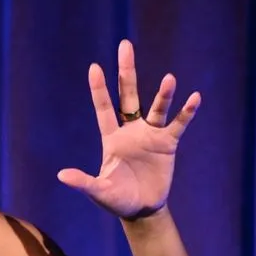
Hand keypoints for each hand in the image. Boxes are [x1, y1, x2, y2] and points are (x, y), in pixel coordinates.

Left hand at [57, 39, 201, 219]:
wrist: (142, 210)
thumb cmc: (117, 199)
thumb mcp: (99, 191)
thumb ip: (83, 182)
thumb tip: (61, 176)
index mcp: (111, 138)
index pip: (104, 108)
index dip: (99, 89)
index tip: (95, 67)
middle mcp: (131, 130)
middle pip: (128, 95)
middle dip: (127, 72)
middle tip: (125, 46)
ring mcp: (150, 135)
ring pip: (156, 108)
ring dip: (163, 95)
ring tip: (170, 79)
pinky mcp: (168, 144)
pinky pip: (178, 124)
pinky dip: (186, 112)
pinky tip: (194, 98)